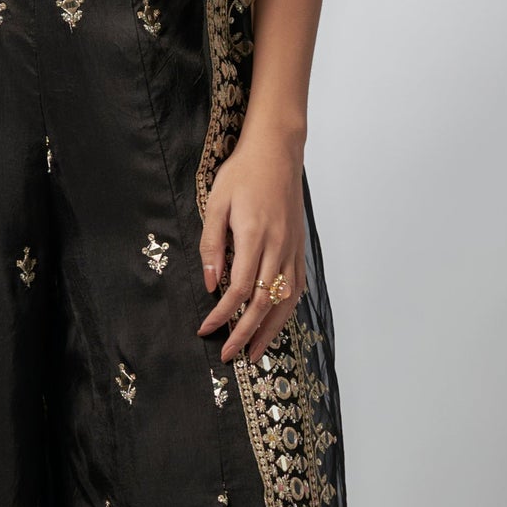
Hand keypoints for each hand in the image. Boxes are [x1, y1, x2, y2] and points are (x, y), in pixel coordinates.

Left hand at [197, 123, 306, 362]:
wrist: (277, 151)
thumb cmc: (243, 173)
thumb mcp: (216, 203)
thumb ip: (212, 245)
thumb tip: (210, 283)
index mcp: (255, 237)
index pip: (238, 290)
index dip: (222, 315)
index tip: (206, 330)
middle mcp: (279, 247)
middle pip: (264, 303)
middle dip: (245, 334)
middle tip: (229, 355)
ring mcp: (293, 249)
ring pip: (285, 301)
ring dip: (270, 330)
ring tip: (255, 353)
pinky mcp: (300, 247)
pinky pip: (296, 287)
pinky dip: (286, 310)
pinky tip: (277, 323)